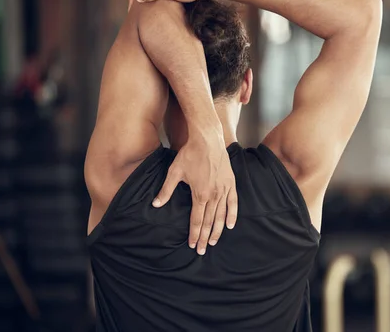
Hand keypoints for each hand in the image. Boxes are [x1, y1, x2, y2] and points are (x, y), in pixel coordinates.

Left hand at [153, 133, 237, 254]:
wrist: (208, 139)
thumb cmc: (190, 154)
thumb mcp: (174, 172)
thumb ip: (166, 190)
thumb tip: (156, 204)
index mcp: (199, 194)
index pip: (196, 220)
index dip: (194, 234)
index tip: (191, 245)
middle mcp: (213, 194)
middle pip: (209, 221)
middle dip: (204, 237)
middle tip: (201, 250)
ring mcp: (224, 189)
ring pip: (221, 215)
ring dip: (217, 230)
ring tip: (213, 242)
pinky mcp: (230, 183)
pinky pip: (233, 203)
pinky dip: (232, 215)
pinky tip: (230, 225)